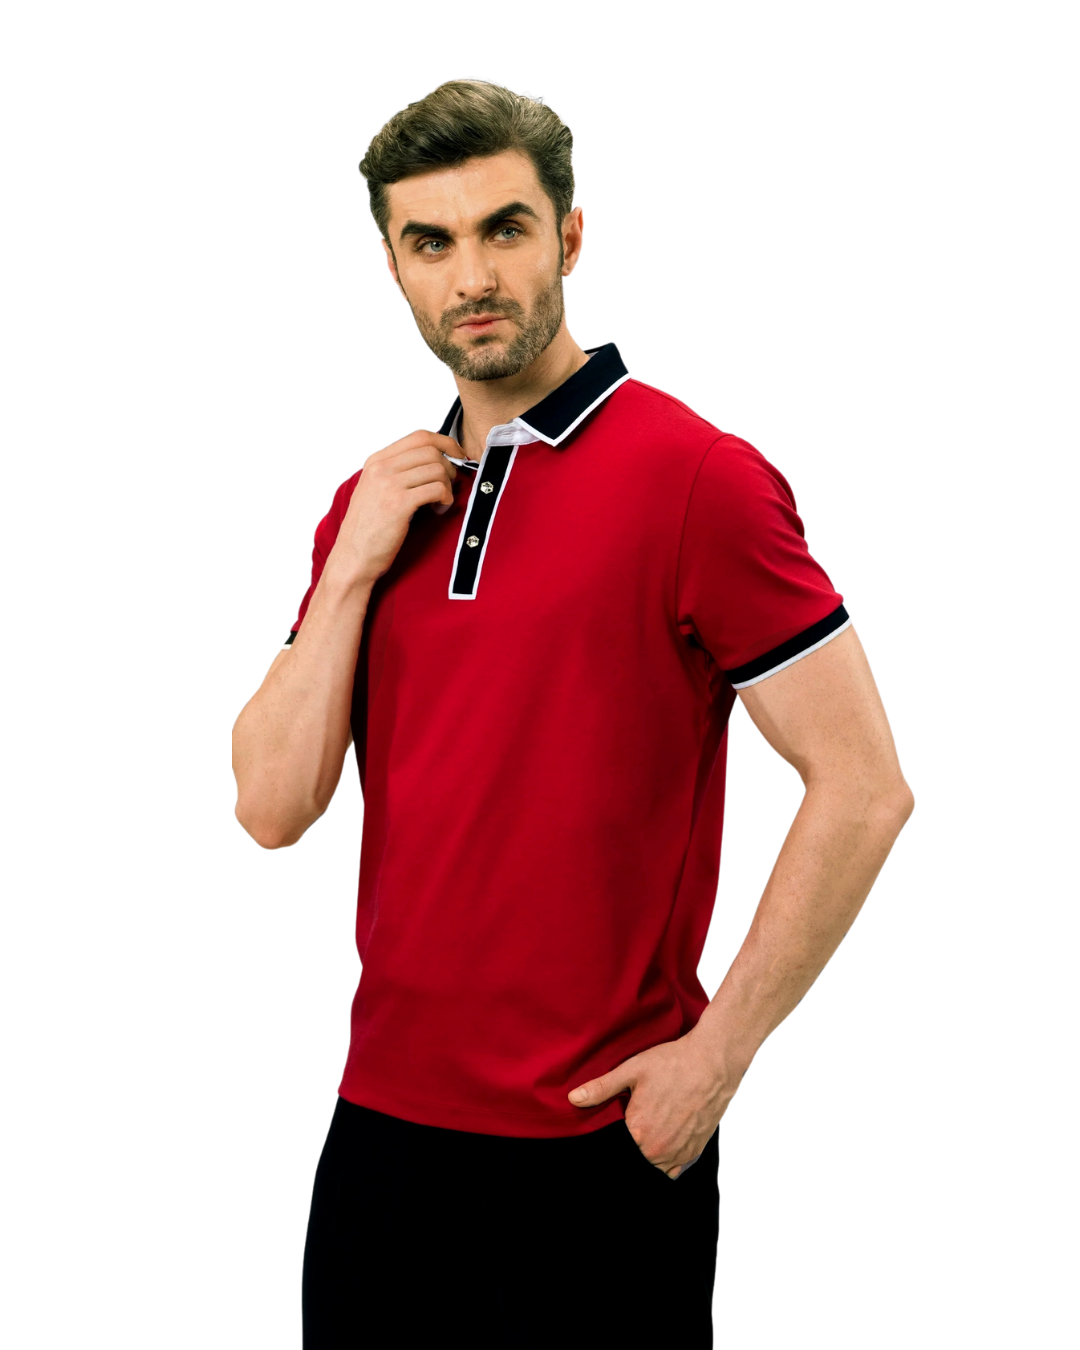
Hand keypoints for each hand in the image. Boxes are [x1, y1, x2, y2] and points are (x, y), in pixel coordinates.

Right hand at [326, 430, 461, 585]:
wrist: (353, 557)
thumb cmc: (368, 529)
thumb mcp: (376, 490)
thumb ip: (398, 472)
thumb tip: (435, 461)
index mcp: (376, 461)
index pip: (419, 436)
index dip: (445, 443)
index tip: (457, 456)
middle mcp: (381, 468)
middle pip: (431, 450)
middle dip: (449, 467)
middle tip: (447, 487)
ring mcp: (389, 484)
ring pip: (437, 469)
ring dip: (447, 486)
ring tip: (440, 503)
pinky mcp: (399, 504)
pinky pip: (437, 489)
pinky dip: (445, 499)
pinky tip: (438, 510)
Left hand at [567, 1033, 740, 1178]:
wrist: (712, 1063)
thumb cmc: (672, 1063)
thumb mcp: (632, 1070)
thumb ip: (601, 1088)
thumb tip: (572, 1099)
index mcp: (638, 1132)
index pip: (615, 1150)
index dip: (611, 1142)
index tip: (612, 1131)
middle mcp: (657, 1150)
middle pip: (634, 1160)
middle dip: (628, 1150)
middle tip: (631, 1128)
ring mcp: (678, 1153)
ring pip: (653, 1167)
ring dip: (646, 1157)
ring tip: (646, 1134)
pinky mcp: (694, 1151)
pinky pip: (674, 1168)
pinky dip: (666, 1160)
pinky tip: (662, 1140)